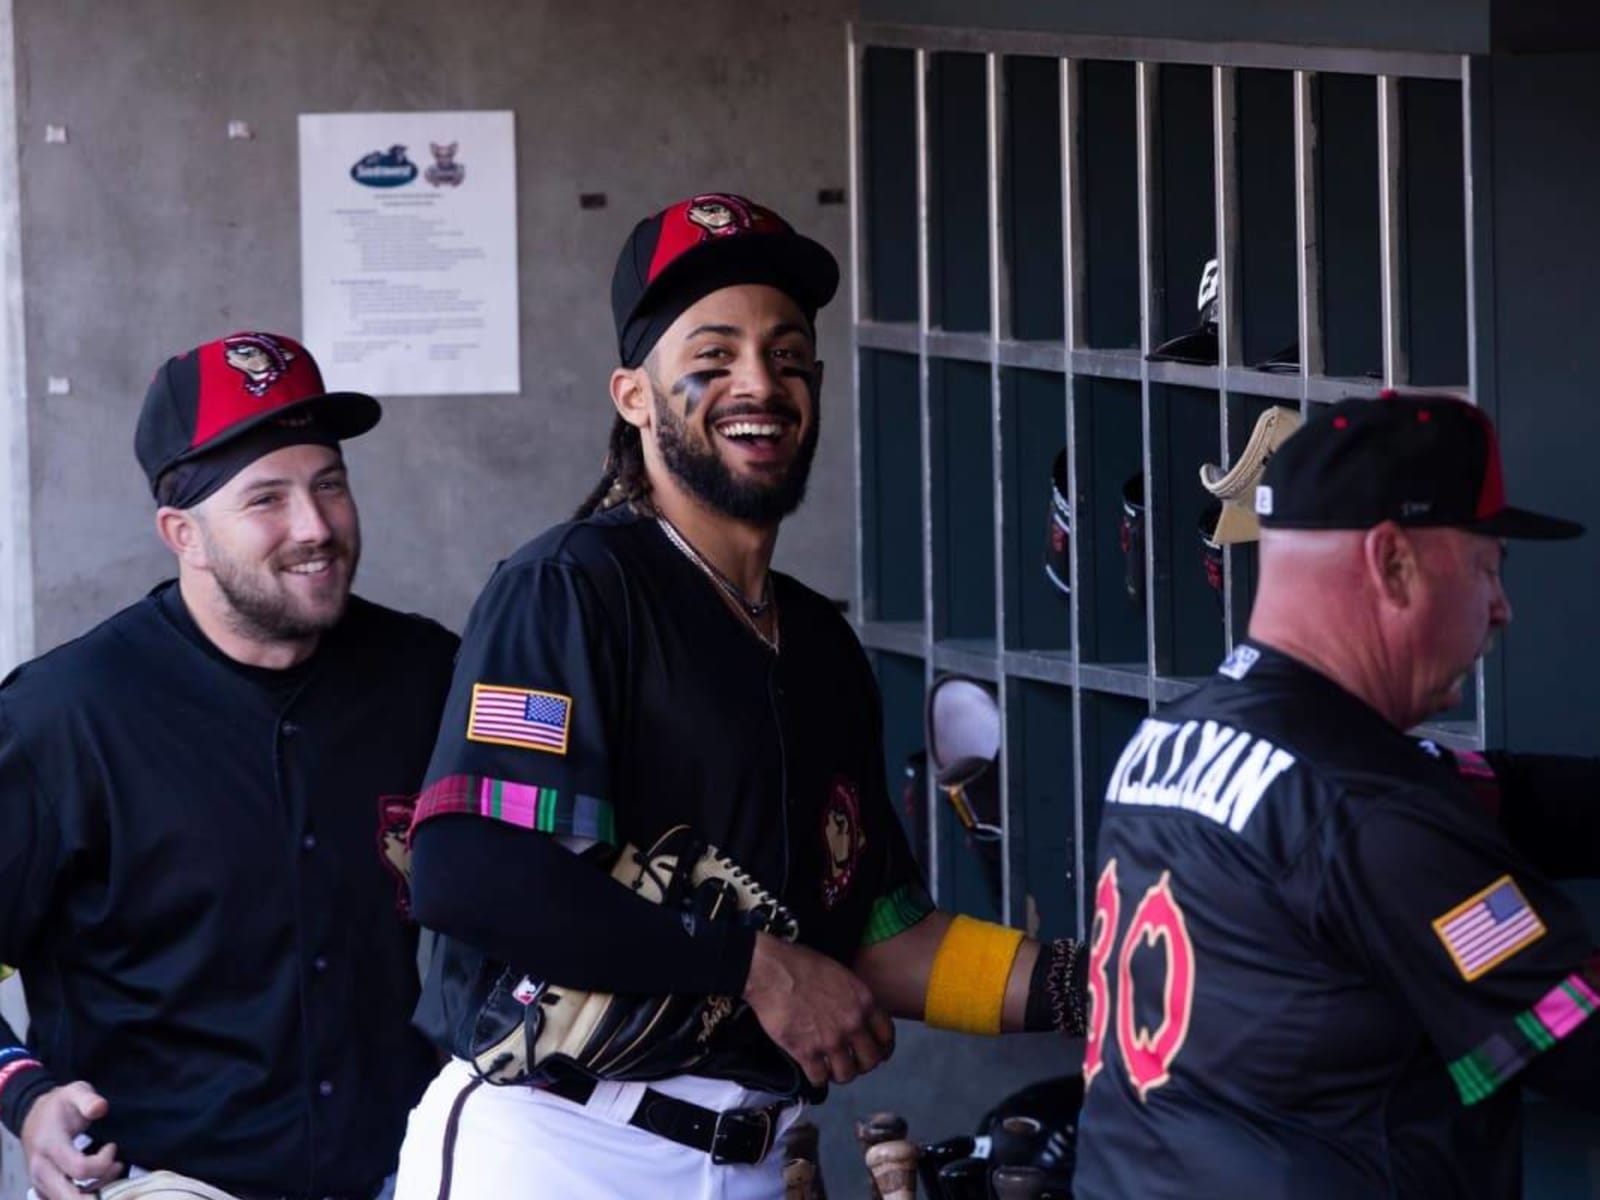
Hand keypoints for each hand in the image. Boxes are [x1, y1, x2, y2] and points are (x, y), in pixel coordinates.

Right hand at [20, 1081, 123, 1199]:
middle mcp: (41, 1170)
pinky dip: (85, 1197)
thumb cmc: (59, 1105)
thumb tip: (101, 1107)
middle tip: (118, 1170)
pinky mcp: (44, 1189)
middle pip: (70, 1198)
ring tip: (113, 1170)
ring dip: (95, 1194)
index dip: (103, 1162)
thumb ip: (88, 1099)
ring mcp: (40, 1183)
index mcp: (50, 1146)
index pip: (80, 1169)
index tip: (112, 1146)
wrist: (33, 1117)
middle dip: (100, 1192)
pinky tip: (100, 1181)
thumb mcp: (75, 1092)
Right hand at [743, 933, 894, 1086]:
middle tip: (851, 1061)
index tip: (875, 1051)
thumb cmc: (801, 964)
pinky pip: (820, 1078)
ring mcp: (830, 1040)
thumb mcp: (840, 973)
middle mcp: (852, 1023)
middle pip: (871, 1060)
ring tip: (831, 1068)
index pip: (887, 1036)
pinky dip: (817, 1078)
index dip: (882, 1047)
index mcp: (864, 1001)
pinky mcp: (806, 1052)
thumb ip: (854, 997)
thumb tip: (857, 1013)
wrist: (771, 971)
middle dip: (862, 1064)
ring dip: (840, 1073)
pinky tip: (813, 1070)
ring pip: (847, 1074)